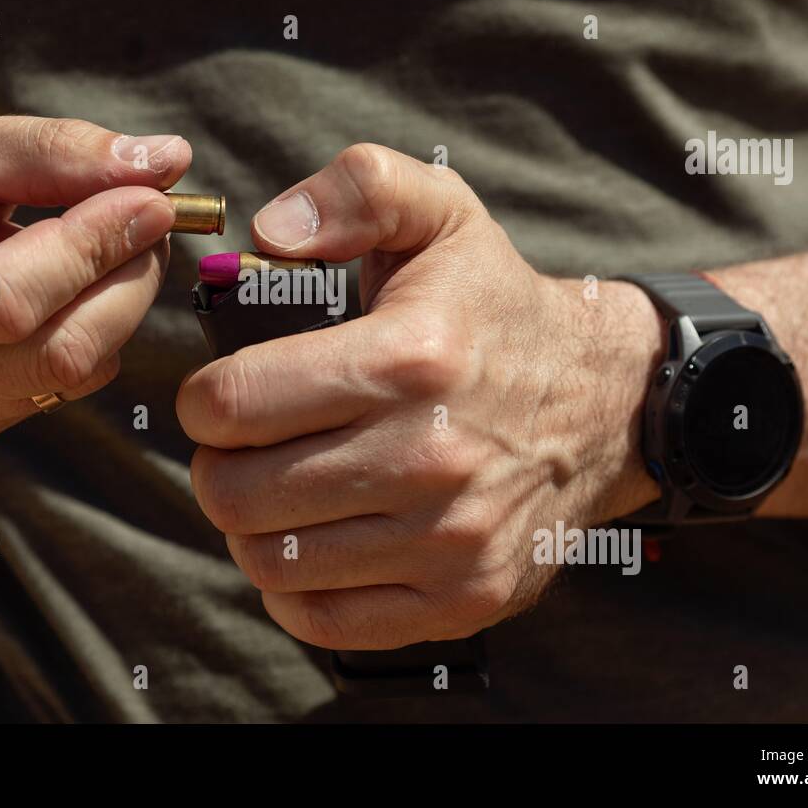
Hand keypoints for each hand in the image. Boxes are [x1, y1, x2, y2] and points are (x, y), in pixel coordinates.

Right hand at [0, 106, 189, 439]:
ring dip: (115, 306)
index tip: (151, 197)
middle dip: (127, 281)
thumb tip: (165, 162)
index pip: (9, 301)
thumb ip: (53, 152)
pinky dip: (84, 333)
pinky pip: (53, 391)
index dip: (96, 249)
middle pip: (53, 354)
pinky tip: (58, 284)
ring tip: (98, 239)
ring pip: (66, 378)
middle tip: (147, 215)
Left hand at [176, 144, 661, 649]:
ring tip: (281, 485)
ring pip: (269, 562)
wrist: (604, 400)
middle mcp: (431, 457)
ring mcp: (449, 539)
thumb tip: (270, 231)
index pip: (232, 404)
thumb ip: (354, 189)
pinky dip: (295, 585)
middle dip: (218, 464)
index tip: (222, 393)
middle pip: (237, 493)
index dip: (203, 398)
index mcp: (410, 358)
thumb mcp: (438, 211)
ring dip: (254, 525)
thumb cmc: (494, 307)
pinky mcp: (462, 599)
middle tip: (244, 444)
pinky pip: (321, 618)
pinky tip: (316, 537)